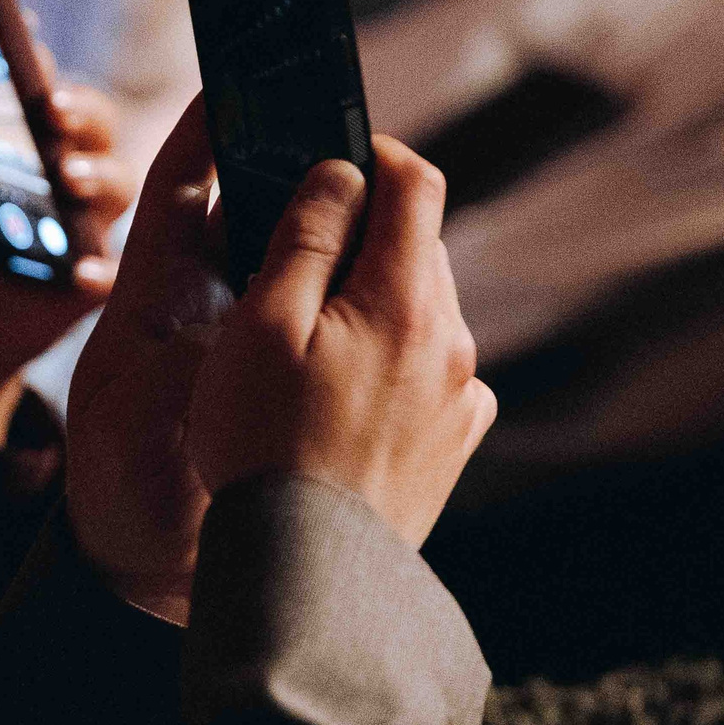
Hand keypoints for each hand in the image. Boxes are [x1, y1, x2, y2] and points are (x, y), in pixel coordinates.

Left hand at [0, 0, 134, 447]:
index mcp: (33, 131)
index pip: (52, 82)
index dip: (44, 62)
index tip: (24, 38)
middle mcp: (69, 169)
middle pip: (98, 124)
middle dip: (83, 111)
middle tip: (52, 109)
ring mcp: (86, 223)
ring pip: (118, 185)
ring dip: (97, 178)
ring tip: (64, 179)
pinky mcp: (90, 281)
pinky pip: (107, 272)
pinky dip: (95, 271)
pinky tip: (78, 274)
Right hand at [188, 135, 494, 547]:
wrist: (304, 569)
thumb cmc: (264, 444)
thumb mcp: (262, 325)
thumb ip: (305, 237)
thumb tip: (341, 173)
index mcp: (407, 300)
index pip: (416, 182)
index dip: (372, 154)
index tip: (327, 160)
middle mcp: (453, 341)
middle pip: (419, 247)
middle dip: (363, 236)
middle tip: (292, 259)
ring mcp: (462, 396)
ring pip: (423, 311)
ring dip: (374, 303)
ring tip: (307, 343)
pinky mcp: (455, 443)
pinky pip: (431, 374)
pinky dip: (393, 363)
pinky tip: (342, 397)